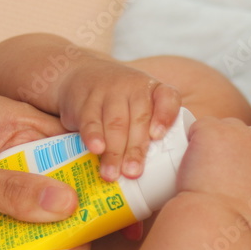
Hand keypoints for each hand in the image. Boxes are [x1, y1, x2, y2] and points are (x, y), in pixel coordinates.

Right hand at [56, 57, 180, 181]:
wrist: (83, 75)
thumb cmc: (122, 103)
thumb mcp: (141, 107)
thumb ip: (151, 132)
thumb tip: (160, 173)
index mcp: (155, 92)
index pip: (167, 98)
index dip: (165, 116)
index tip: (157, 136)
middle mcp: (134, 88)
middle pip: (139, 119)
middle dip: (136, 149)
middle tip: (133, 173)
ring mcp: (110, 92)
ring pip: (115, 123)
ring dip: (114, 151)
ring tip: (112, 174)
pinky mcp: (86, 99)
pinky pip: (91, 119)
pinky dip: (93, 135)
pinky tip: (96, 149)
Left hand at [175, 117, 250, 232]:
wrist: (216, 220)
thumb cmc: (237, 221)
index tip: (240, 170)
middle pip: (247, 132)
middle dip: (233, 146)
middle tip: (218, 174)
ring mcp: (240, 133)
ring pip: (224, 127)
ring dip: (214, 142)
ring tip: (205, 171)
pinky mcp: (214, 130)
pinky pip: (200, 127)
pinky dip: (193, 141)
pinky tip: (193, 162)